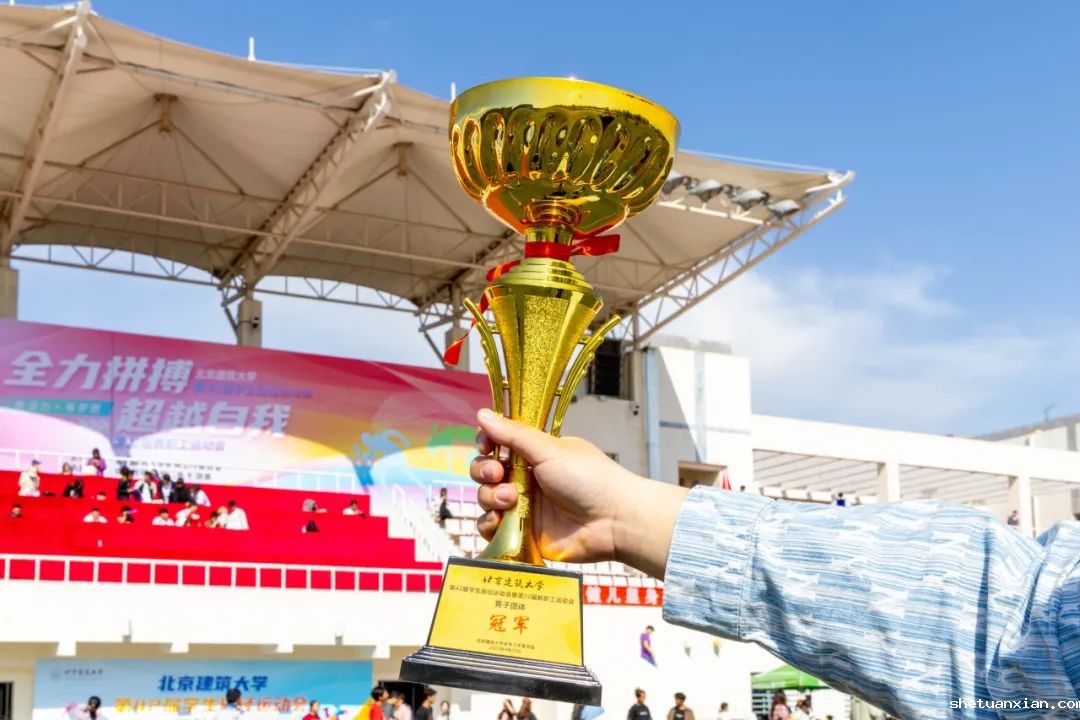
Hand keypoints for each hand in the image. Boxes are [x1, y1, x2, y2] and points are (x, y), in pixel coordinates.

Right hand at [470, 409, 687, 577]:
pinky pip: (492, 528)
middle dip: (484, 470)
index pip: (498, 444)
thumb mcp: (551, 450)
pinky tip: (501, 521)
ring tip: (511, 499)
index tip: (485, 444)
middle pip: (486, 470)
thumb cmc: (589, 478)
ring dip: (490, 497)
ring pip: (486, 498)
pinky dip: (490, 524)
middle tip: (498, 474)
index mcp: (535, 454)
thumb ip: (514, 435)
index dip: (487, 443)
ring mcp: (524, 506)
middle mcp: (527, 478)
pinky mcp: (522, 533)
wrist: (613, 521)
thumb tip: (482, 413)